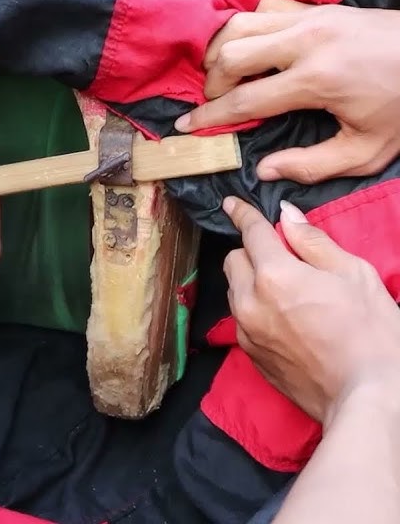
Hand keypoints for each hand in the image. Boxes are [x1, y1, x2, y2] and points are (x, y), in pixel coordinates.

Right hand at [175, 0, 399, 183]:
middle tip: (217, 102)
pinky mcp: (318, 6)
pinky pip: (263, 8)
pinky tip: (254, 49)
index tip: (186, 126)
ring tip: (225, 75)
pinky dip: (248, 28)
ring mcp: (311, 17)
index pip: (245, 100)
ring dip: (222, 51)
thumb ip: (313, 165)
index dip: (210, 117)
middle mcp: (307, 41)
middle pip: (231, 54)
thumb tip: (264, 170)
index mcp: (317, 80)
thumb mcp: (368, 150)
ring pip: (240, 24)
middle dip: (213, 82)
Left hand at [223, 196, 399, 424]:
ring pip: (235, 289)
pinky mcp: (250, 354)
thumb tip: (286, 216)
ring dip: (250, 280)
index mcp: (274, 275)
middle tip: (283, 259)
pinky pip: (242, 318)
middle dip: (252, 252)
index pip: (251, 232)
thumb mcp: (354, 275)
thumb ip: (313, 241)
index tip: (232, 204)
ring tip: (286, 291)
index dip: (243, 213)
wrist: (367, 398)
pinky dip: (254, 308)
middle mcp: (250, 300)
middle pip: (234, 259)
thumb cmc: (370, 333)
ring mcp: (246, 330)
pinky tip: (284, 318)